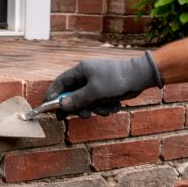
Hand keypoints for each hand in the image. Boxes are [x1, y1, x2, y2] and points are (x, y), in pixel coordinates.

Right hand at [45, 51, 161, 117]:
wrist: (139, 77)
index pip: (60, 82)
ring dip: (94, 109)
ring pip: (86, 102)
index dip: (53, 94)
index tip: (48, 106)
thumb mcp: (94, 91)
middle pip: (72, 95)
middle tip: (81, 116)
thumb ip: (77, 99)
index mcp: (81, 70)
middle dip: (78, 107)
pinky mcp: (104, 91)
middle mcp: (86, 76)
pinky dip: (104, 107)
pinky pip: (97, 103)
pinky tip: (114, 106)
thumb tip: (61, 106)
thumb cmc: (116, 79)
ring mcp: (96, 84)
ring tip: (104, 109)